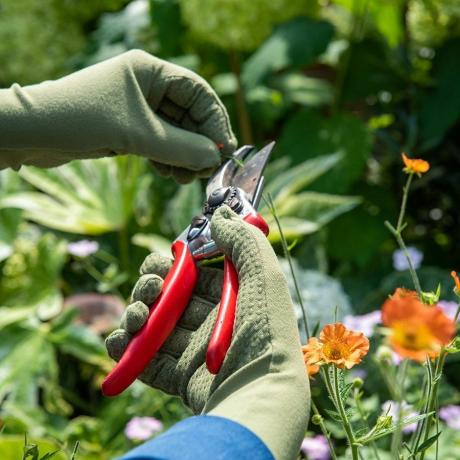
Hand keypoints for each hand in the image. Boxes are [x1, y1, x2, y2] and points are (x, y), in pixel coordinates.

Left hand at [0, 50, 235, 180]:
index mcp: (150, 71)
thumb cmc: (82, 119)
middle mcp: (146, 86)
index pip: (198, 92)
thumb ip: (180, 147)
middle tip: (206, 170)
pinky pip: (160, 143)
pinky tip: (169, 173)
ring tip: (186, 177)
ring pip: (176, 132)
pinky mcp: (129, 128)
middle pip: (189, 114)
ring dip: (185, 156)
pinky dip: (168, 159)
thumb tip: (214, 157)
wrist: (32, 132)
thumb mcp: (137, 134)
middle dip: (199, 143)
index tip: (224, 150)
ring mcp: (138, 108)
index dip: (215, 121)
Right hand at [106, 206, 309, 458]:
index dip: (175, 265)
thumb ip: (242, 241)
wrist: (260, 394)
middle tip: (151, 288)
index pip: (196, 275)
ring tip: (138, 316)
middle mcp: (213, 323)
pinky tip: (121, 340)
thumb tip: (220, 214)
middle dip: (151, 287)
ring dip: (136, 314)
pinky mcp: (178, 378)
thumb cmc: (266, 332)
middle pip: (171, 298)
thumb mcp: (263, 277)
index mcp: (232, 299)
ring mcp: (194, 351)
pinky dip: (126, 349)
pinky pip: (145, 360)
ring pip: (155, 325)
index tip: (166, 260)